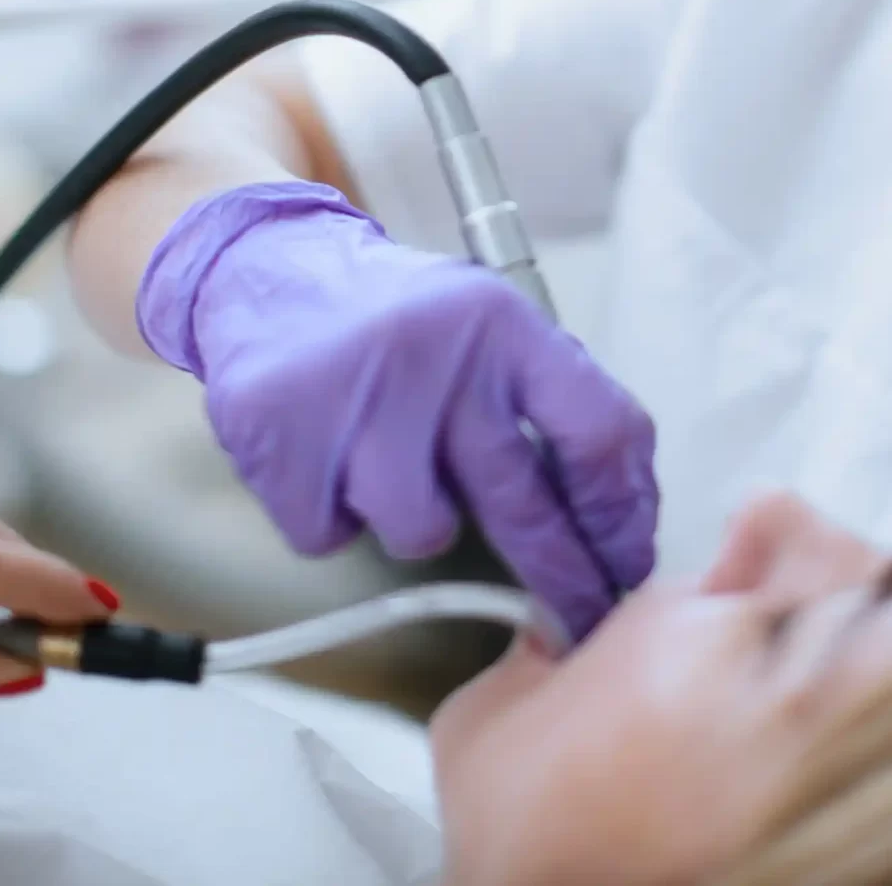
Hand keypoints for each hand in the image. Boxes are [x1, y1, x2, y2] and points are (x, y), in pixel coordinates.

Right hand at [138, 181, 657, 638]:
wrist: (268, 270)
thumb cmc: (397, 319)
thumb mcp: (487, 325)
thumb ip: (550, 399)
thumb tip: (621, 512)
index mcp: (503, 323)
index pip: (598, 431)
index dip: (622, 515)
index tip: (624, 564)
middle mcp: (437, 356)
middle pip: (524, 505)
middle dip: (560, 580)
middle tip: (572, 621)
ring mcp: (356, 396)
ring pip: (421, 533)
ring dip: (414, 521)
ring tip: (389, 465)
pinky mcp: (282, 434)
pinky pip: (329, 535)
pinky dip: (330, 517)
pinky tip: (325, 460)